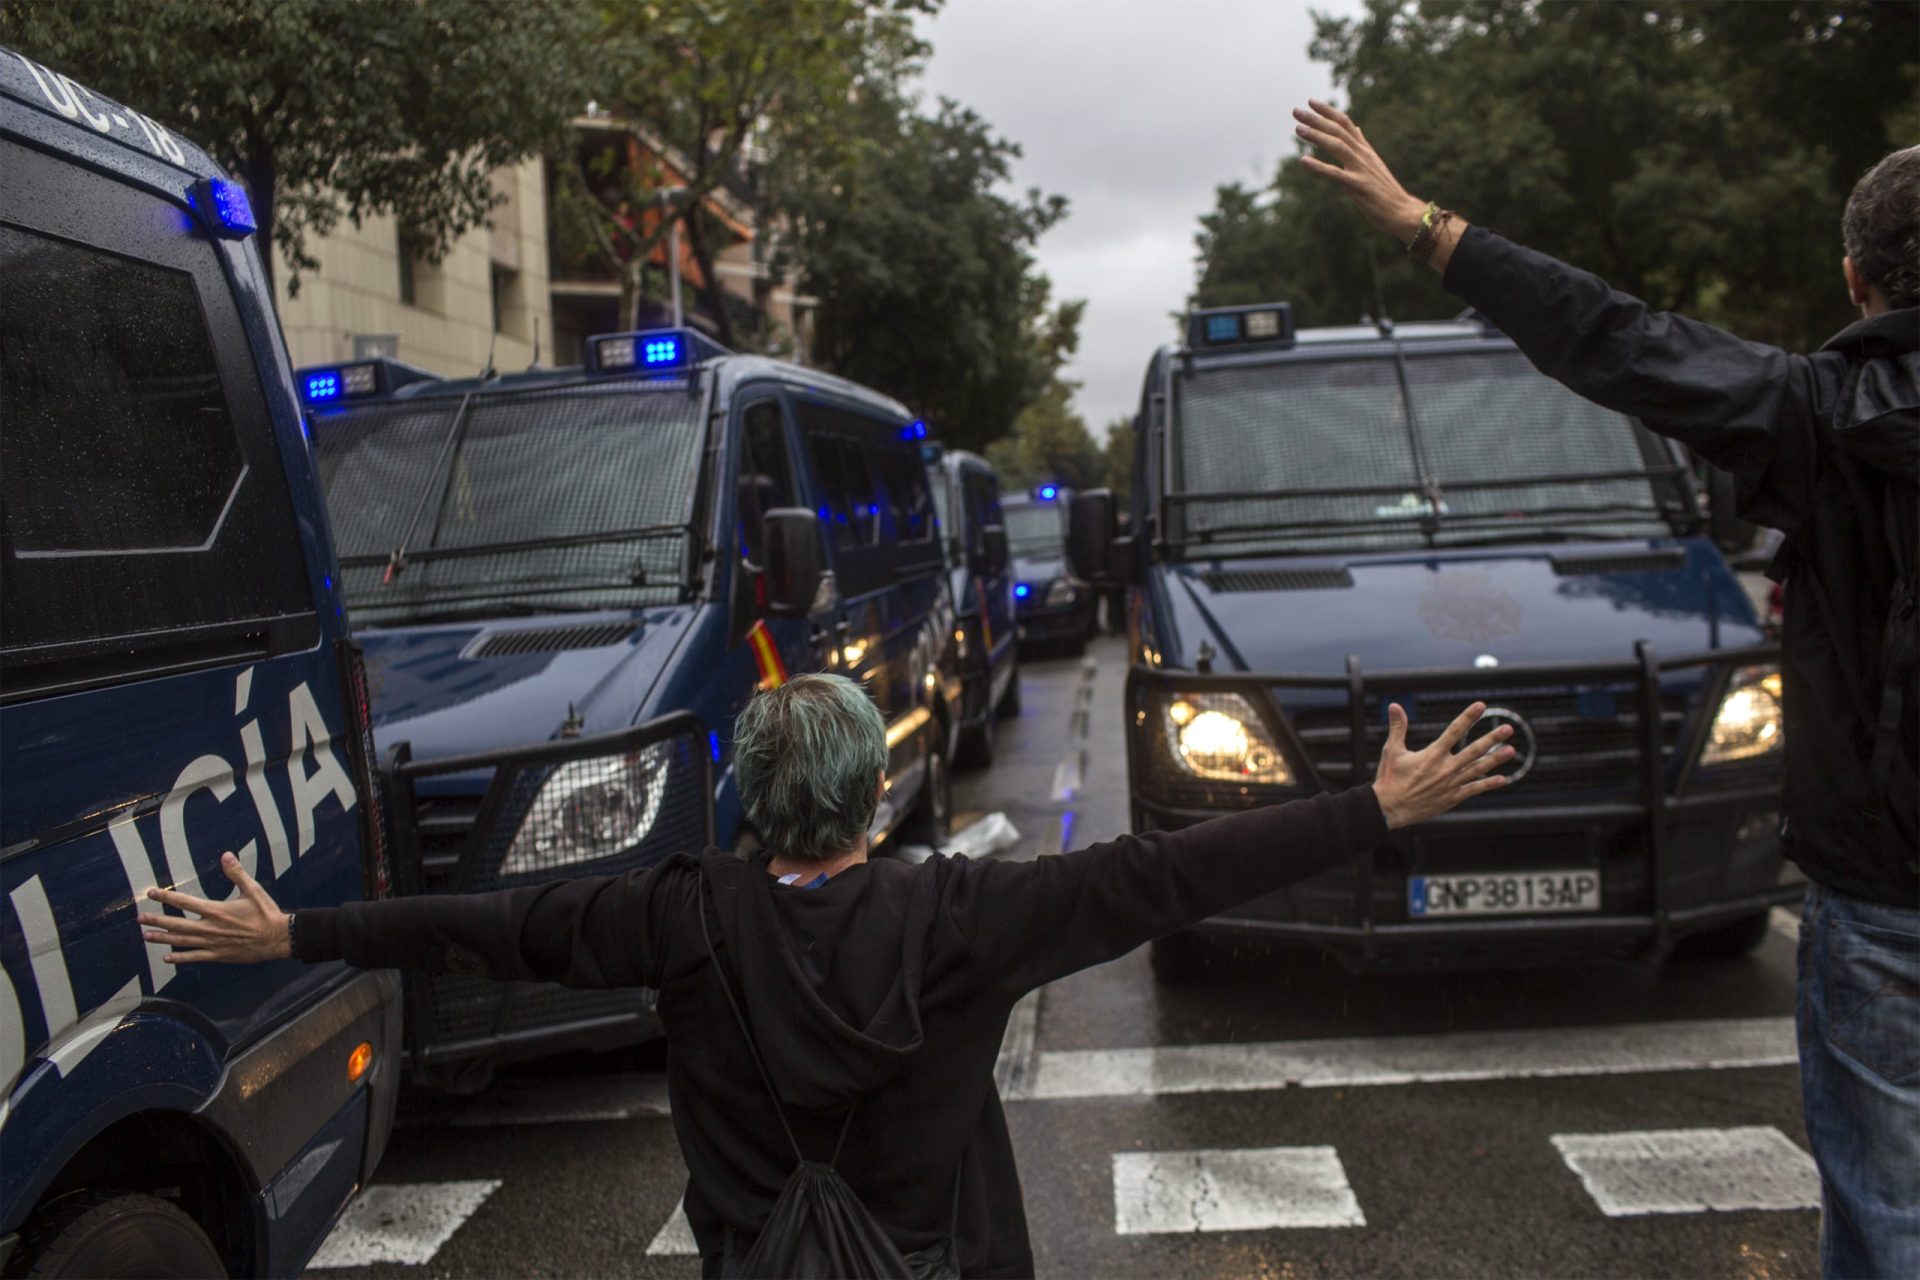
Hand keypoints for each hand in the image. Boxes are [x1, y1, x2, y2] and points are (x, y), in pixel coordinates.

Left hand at [144, 852, 290, 963]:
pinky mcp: (219, 955)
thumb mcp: (253, 890)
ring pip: (182, 941)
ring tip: (147, 936)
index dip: (166, 897)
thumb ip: (236, 873)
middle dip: (157, 920)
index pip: (185, 902)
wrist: (278, 938)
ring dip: (163, 938)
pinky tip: (167, 958)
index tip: (151, 893)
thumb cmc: (266, 913)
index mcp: (217, 910)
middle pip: (178, 924)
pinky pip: (195, 957)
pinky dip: (180, 958)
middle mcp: (211, 927)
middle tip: (140, 918)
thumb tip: (226, 855)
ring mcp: (213, 943)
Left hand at [1292, 99, 1459, 266]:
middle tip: (1296, 111)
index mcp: (1365, 150)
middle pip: (1338, 131)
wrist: (1403, 211)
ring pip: (1336, 146)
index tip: (1311, 102)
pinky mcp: (1358, 186)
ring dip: (1316, 136)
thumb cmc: (1386, 191)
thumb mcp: (1374, 163)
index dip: (1328, 112)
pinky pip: (1336, 174)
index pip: (1345, 123)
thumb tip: (1356, 129)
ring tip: (1298, 128)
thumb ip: (1363, 146)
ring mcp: (1361, 169)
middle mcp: (1363, 155)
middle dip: (1316, 119)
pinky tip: (1304, 161)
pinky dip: (1319, 166)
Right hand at [1372, 701, 1514, 829]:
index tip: (1481, 706)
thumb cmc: (1390, 778)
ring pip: (1478, 769)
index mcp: (1432, 754)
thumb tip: (1395, 705)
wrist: (1390, 808)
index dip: (1468, 717)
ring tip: (1511, 750)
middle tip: (1507, 728)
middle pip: (1474, 750)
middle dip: (1492, 738)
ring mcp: (1451, 783)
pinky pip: (1474, 789)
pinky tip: (1503, 779)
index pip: (1454, 731)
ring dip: (1496, 759)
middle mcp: (1445, 768)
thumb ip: (1398, 727)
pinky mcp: (1452, 797)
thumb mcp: (1392, 750)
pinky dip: (1488, 784)